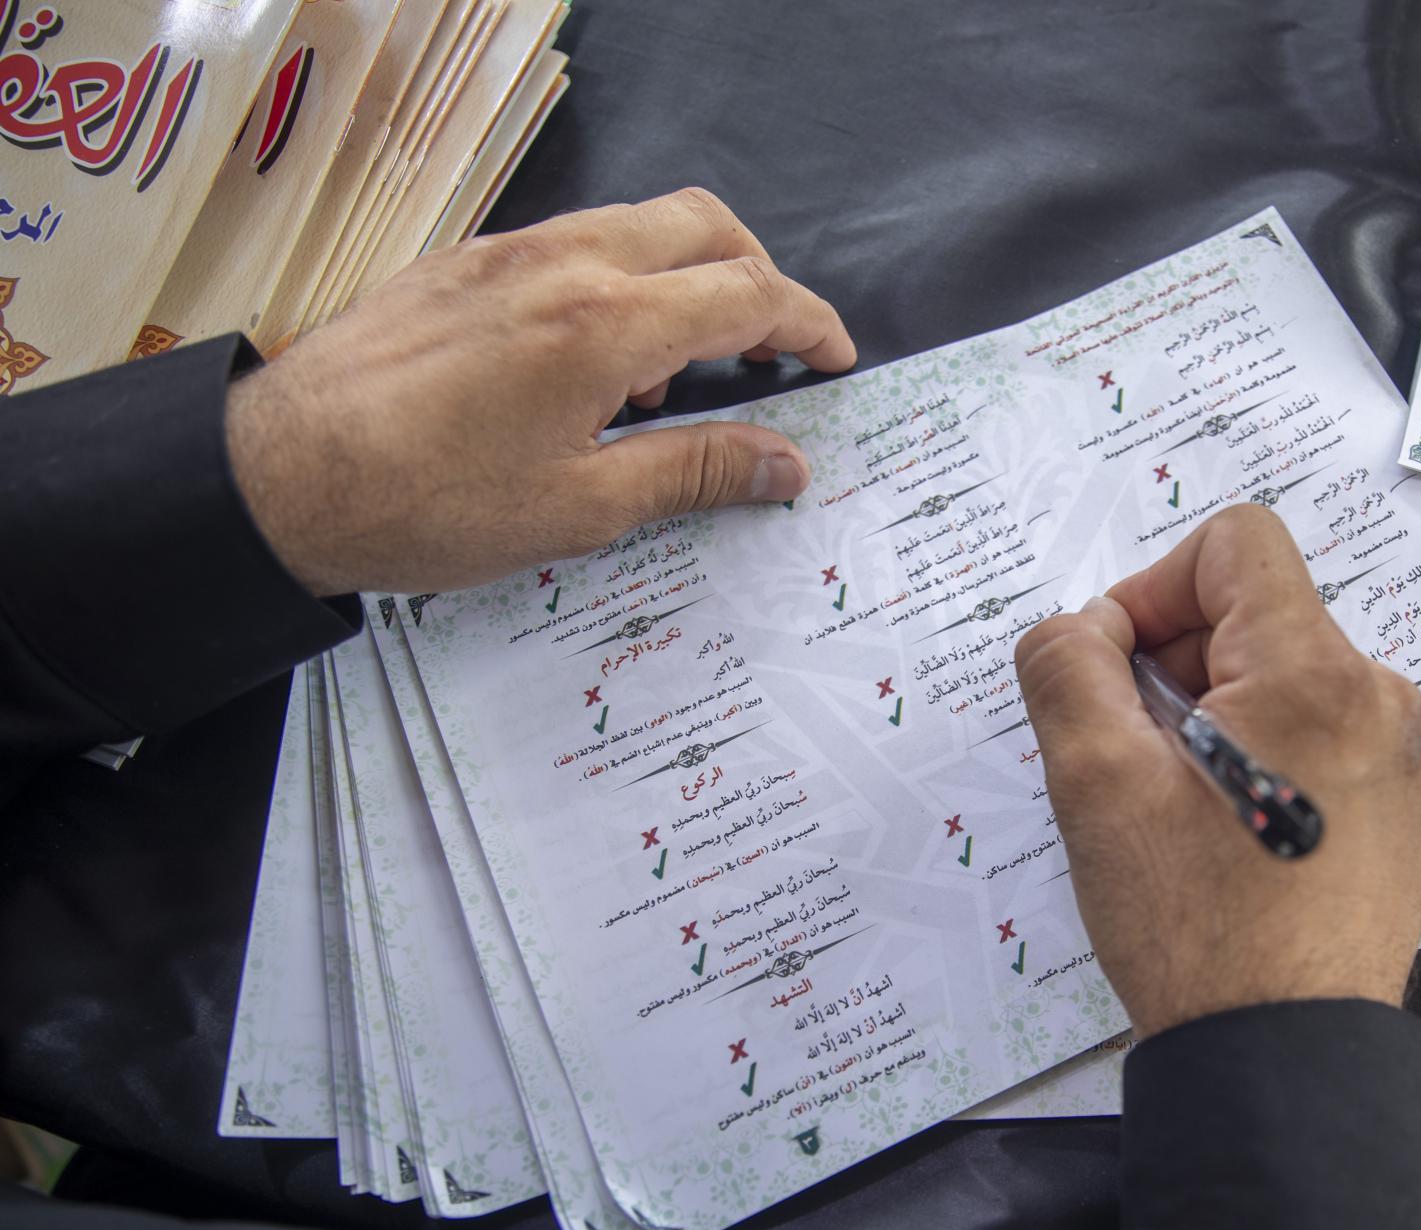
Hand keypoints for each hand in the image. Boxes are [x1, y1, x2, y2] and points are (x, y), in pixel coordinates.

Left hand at [224, 188, 856, 595]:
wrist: (279, 476)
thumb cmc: (425, 504)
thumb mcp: (581, 508)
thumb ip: (697, 472)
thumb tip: (785, 464)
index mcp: (605, 323)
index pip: (747, 293)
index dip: (808, 324)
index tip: (834, 359)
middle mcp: (563, 262)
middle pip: (705, 226)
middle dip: (758, 278)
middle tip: (770, 353)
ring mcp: (508, 253)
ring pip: (638, 225)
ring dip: (687, 278)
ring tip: (676, 379)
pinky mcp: (464, 263)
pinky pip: (575, 243)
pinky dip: (620, 281)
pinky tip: (595, 367)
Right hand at [1015, 505, 1420, 1037]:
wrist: (1284, 1057)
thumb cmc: (1194, 927)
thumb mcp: (1094, 784)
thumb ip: (1067, 665)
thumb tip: (1087, 628)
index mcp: (1318, 673)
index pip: (1235, 543)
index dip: (1153, 588)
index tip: (1116, 672)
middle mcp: (1381, 698)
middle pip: (1257, 612)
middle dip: (1176, 663)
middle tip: (1130, 757)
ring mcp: (1402, 755)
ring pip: (1284, 676)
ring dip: (1212, 714)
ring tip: (1174, 807)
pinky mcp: (1402, 805)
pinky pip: (1318, 732)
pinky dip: (1259, 754)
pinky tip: (1223, 834)